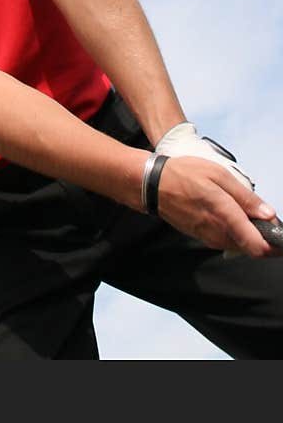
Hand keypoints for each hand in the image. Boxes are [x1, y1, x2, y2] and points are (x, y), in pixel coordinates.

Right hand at [152, 123, 276, 256]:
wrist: (152, 185)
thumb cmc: (185, 174)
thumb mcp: (218, 175)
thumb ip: (245, 197)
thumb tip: (269, 214)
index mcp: (225, 215)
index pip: (258, 246)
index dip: (276, 247)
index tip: (282, 239)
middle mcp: (218, 232)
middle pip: (252, 248)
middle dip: (264, 237)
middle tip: (264, 217)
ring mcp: (209, 238)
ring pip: (239, 245)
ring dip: (249, 235)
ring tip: (245, 212)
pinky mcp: (202, 238)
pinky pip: (226, 241)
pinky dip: (235, 233)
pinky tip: (230, 215)